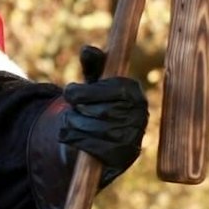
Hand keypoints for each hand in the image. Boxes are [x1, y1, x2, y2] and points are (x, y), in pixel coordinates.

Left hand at [60, 46, 148, 175]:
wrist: (95, 140)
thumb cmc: (95, 104)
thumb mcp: (93, 84)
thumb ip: (93, 66)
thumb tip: (88, 49)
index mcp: (134, 93)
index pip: (112, 90)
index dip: (85, 92)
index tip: (68, 92)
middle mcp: (140, 116)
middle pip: (101, 111)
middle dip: (77, 110)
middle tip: (71, 110)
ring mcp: (134, 139)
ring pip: (95, 130)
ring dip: (73, 125)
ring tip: (70, 122)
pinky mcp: (123, 158)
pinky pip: (94, 149)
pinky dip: (75, 140)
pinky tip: (69, 135)